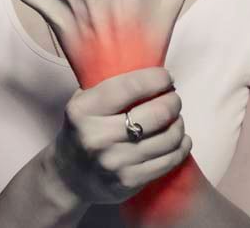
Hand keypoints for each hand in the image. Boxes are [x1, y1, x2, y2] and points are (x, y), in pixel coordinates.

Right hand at [50, 67, 192, 204]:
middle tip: (173, 99)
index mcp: (84, 110)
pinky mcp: (129, 182)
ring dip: (178, 124)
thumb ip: (109, 85)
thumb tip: (149, 68)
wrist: (68, 176)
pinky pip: (168, 161)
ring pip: (168, 138)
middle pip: (157, 113)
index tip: (166, 78)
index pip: (131, 86)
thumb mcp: (84, 102)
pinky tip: (180, 139)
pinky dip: (181, 147)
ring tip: (175, 118)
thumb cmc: (83, 130)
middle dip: (173, 101)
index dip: (157, 79)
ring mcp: (114, 162)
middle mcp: (98, 137)